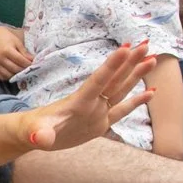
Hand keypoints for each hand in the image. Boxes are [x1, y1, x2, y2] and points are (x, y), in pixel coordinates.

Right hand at [0, 23, 32, 81]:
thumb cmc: (7, 38)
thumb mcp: (17, 42)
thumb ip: (24, 52)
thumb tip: (32, 60)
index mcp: (6, 50)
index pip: (20, 61)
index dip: (28, 64)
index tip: (33, 64)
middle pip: (15, 69)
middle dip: (24, 70)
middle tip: (29, 68)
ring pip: (9, 75)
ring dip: (17, 74)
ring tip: (22, 71)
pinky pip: (2, 77)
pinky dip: (9, 76)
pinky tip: (13, 73)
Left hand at [19, 41, 153, 149]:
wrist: (33, 133)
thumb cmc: (31, 129)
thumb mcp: (33, 132)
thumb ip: (39, 134)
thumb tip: (39, 138)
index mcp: (78, 102)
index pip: (97, 81)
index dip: (111, 66)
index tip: (126, 48)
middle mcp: (91, 102)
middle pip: (114, 79)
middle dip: (130, 62)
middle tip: (145, 44)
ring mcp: (97, 111)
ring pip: (121, 89)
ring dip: (135, 75)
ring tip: (152, 59)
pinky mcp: (100, 123)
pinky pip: (122, 109)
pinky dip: (136, 101)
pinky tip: (150, 92)